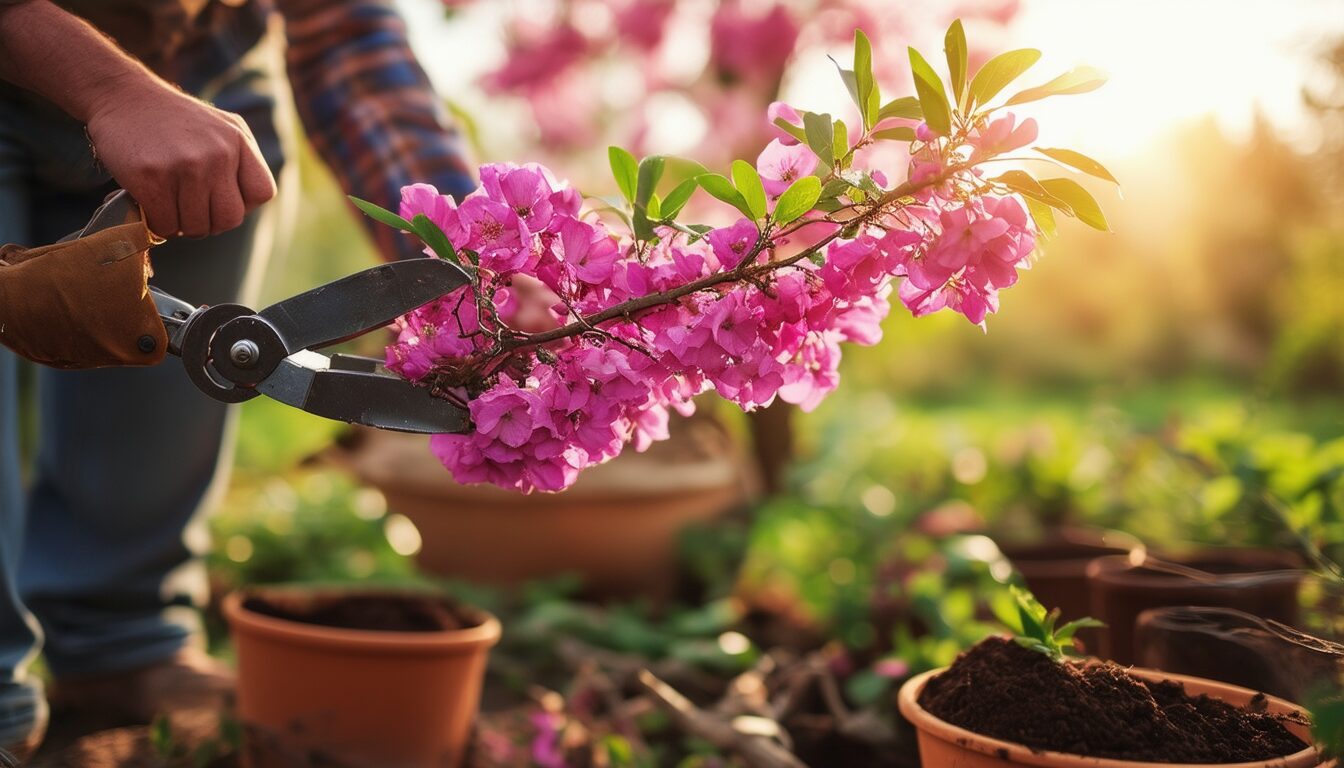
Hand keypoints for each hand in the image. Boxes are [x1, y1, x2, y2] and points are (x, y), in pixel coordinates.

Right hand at [85, 81, 275, 237]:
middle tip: (190, 209)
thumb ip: (240, 161)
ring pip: (197, 227)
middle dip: (210, 222)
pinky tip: (150, 203)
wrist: (122, 95)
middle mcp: (218, 154)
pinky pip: (165, 224)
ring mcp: (186, 166)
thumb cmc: (173, 120)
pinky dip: (157, 222)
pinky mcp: (151, 177)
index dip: (242, 204)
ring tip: (168, 202)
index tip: (219, 197)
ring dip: (181, 224)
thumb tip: (244, 206)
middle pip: (230, 219)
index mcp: (238, 141)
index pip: (262, 192)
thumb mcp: (220, 127)